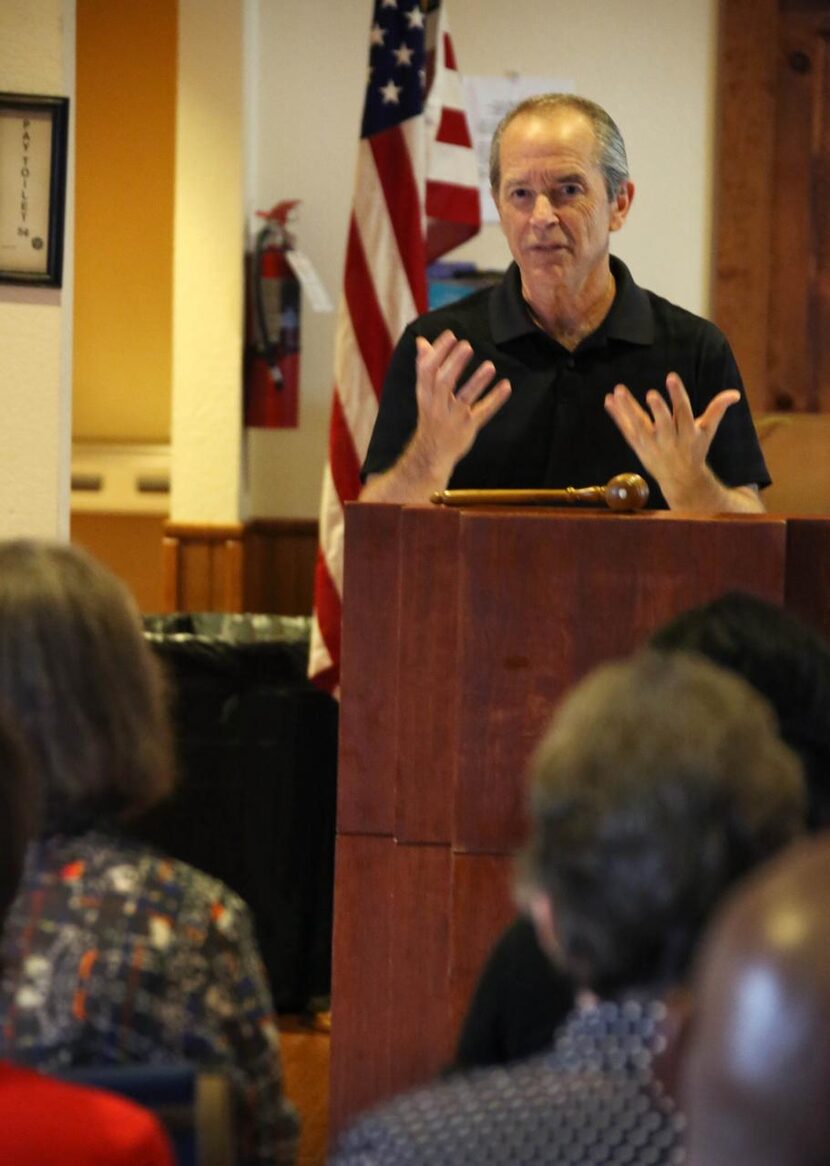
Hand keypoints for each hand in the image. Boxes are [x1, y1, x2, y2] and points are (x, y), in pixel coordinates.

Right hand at [410, 331, 511, 476]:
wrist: (432, 454)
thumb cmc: (430, 417)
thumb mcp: (424, 393)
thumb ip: (424, 367)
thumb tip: (422, 341)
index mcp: (425, 394)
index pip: (428, 370)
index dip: (438, 352)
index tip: (450, 335)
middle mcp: (438, 405)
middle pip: (444, 382)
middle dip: (454, 363)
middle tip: (467, 346)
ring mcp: (454, 417)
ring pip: (465, 398)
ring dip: (477, 381)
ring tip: (490, 366)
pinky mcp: (469, 427)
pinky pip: (483, 412)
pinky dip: (495, 399)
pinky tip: (507, 386)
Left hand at [604, 372, 739, 508]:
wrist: (680, 478)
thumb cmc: (695, 449)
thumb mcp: (707, 430)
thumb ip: (717, 409)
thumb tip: (735, 393)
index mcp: (687, 432)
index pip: (683, 411)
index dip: (678, 394)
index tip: (671, 377)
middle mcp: (669, 439)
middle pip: (662, 422)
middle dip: (657, 409)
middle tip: (651, 394)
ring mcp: (652, 444)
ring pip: (638, 426)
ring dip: (627, 409)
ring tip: (618, 391)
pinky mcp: (639, 447)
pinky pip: (626, 430)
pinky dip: (617, 416)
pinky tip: (609, 400)